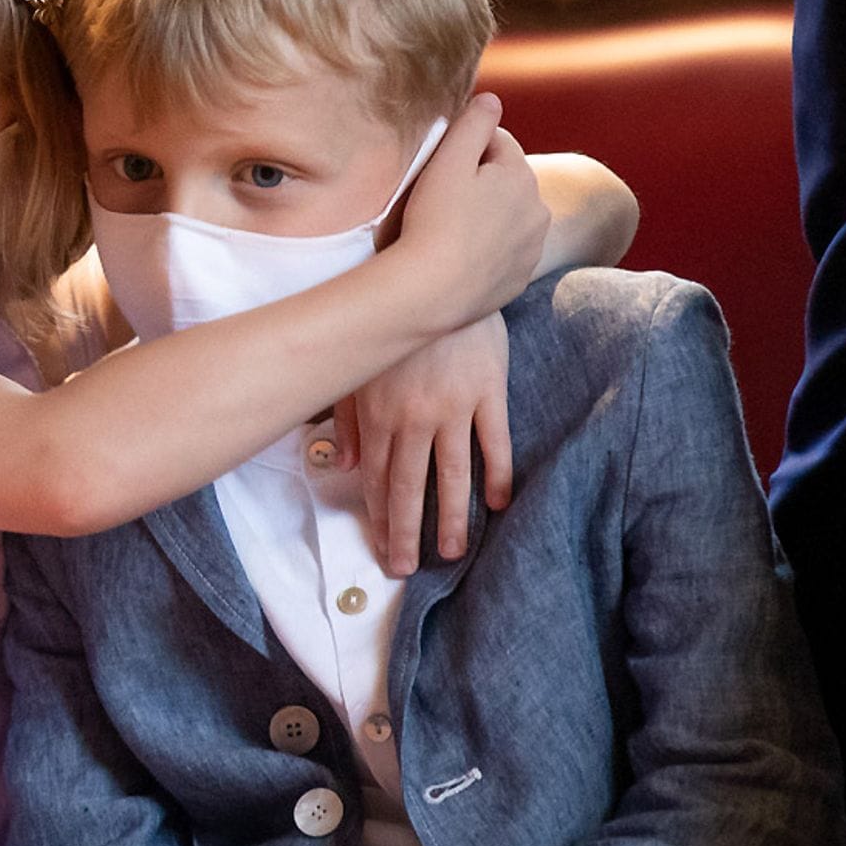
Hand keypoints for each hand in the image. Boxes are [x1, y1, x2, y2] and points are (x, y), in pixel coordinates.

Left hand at [333, 312, 512, 574]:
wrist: (436, 275)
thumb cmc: (390, 322)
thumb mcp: (358, 367)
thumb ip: (348, 418)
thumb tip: (347, 466)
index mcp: (380, 413)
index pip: (378, 478)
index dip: (379, 517)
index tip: (380, 548)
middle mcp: (416, 417)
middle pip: (410, 486)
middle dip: (406, 532)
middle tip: (406, 569)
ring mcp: (456, 406)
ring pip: (453, 474)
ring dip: (452, 518)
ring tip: (452, 553)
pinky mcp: (489, 391)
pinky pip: (495, 441)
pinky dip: (498, 474)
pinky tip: (497, 505)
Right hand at [396, 94, 550, 325]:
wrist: (430, 291)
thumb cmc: (434, 220)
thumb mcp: (448, 160)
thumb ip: (474, 123)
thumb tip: (492, 100)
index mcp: (521, 176)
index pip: (497, 142)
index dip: (465, 149)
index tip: (441, 168)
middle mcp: (538, 211)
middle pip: (506, 181)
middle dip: (481, 183)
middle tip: (441, 200)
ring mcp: (531, 249)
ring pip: (509, 218)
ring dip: (487, 216)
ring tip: (450, 230)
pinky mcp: (519, 279)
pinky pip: (505, 253)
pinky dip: (488, 250)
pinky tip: (460, 256)